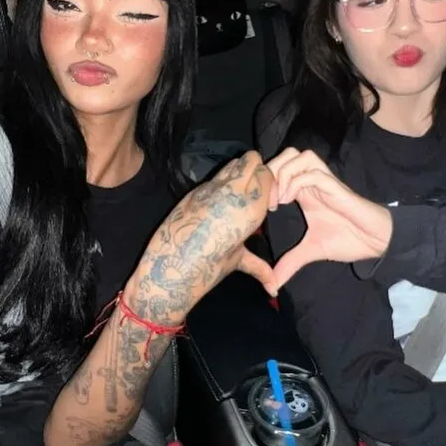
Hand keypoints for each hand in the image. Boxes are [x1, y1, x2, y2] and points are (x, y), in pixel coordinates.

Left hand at [125, 151, 276, 325]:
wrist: (173, 264)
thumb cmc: (210, 265)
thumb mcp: (237, 261)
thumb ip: (258, 267)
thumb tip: (273, 286)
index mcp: (251, 207)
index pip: (267, 174)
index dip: (269, 184)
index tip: (268, 201)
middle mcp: (234, 191)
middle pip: (251, 159)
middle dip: (255, 170)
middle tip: (253, 190)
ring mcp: (212, 187)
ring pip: (233, 163)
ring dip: (238, 173)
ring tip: (236, 195)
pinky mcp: (195, 189)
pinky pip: (215, 178)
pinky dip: (221, 185)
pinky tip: (218, 203)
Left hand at [267, 147, 392, 287]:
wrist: (375, 241)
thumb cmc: (348, 239)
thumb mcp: (311, 251)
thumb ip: (291, 263)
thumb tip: (272, 285)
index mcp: (304, 191)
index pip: (279, 169)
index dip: (266, 181)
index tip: (259, 206)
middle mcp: (312, 182)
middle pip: (286, 155)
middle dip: (271, 171)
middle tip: (266, 198)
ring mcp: (324, 182)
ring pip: (298, 156)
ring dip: (283, 173)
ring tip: (279, 199)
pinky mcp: (335, 187)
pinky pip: (312, 173)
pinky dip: (296, 182)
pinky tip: (290, 201)